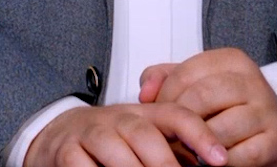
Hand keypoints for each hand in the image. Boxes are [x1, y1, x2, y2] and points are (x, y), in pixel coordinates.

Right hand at [26, 103, 227, 166]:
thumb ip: (171, 148)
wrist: (57, 136)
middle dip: (165, 163)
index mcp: (144, 114)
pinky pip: (81, 165)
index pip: (176, 115)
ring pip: (114, 149)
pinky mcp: (66, 152)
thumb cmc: (109, 143)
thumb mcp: (142, 139)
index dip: (200, 134)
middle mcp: (117, 119)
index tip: (220, 159)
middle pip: (144, 133)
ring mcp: (90, 133)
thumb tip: (211, 164)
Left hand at [138, 49, 276, 166]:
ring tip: (190, 152)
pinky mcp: (276, 141)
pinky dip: (219, 163)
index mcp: (231, 61)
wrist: (271, 140)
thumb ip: (166, 80)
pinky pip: (238, 155)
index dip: (165, 99)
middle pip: (200, 98)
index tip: (161, 116)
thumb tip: (145, 92)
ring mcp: (267, 111)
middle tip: (171, 140)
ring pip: (218, 129)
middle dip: (180, 124)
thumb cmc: (226, 112)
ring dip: (198, 147)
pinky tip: (212, 162)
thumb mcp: (196, 86)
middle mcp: (252, 81)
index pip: (185, 73)